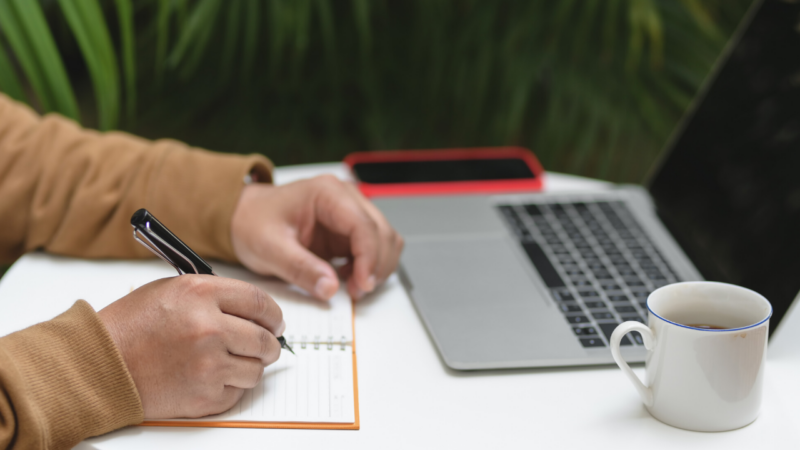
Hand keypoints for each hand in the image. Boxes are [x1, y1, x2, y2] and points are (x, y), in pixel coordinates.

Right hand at [98, 275, 283, 418]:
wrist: (98, 365)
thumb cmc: (131, 326)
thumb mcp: (172, 290)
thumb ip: (216, 296)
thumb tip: (256, 311)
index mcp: (201, 293)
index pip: (260, 302)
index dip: (274, 315)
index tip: (275, 322)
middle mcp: (209, 327)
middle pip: (265, 339)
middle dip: (269, 344)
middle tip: (264, 345)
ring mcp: (208, 364)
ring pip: (256, 369)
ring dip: (249, 366)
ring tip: (227, 361)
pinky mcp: (203, 396)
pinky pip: (237, 392)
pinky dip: (229, 387)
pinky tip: (208, 377)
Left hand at [230, 175, 403, 300]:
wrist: (244, 218)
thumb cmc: (254, 223)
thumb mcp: (270, 248)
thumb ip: (301, 268)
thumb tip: (330, 288)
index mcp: (327, 193)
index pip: (364, 225)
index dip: (369, 258)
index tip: (363, 284)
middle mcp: (345, 199)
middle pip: (382, 232)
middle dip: (376, 266)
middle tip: (356, 291)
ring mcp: (350, 214)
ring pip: (386, 240)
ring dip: (377, 267)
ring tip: (352, 287)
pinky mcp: (349, 232)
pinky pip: (375, 249)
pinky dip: (370, 267)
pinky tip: (349, 278)